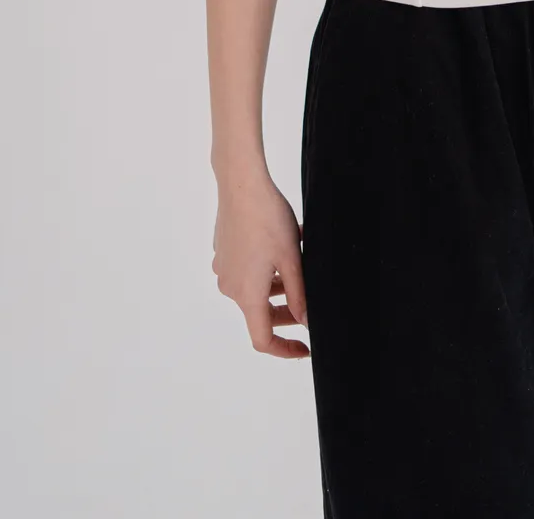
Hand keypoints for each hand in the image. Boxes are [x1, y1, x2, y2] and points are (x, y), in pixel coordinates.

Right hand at [211, 172, 308, 357]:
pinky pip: (247, 271)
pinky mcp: (224, 253)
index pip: (262, 339)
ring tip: (301, 265)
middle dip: (286, 314)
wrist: (241, 184)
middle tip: (309, 304)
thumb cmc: (268, 219)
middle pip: (259, 314)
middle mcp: (231, 287)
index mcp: (247, 295)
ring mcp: (225, 269)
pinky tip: (283, 249)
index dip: (284, 350)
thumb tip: (307, 323)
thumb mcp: (292, 260)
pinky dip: (266, 270)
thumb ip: (300, 295)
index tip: (304, 349)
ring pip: (255, 290)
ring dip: (277, 287)